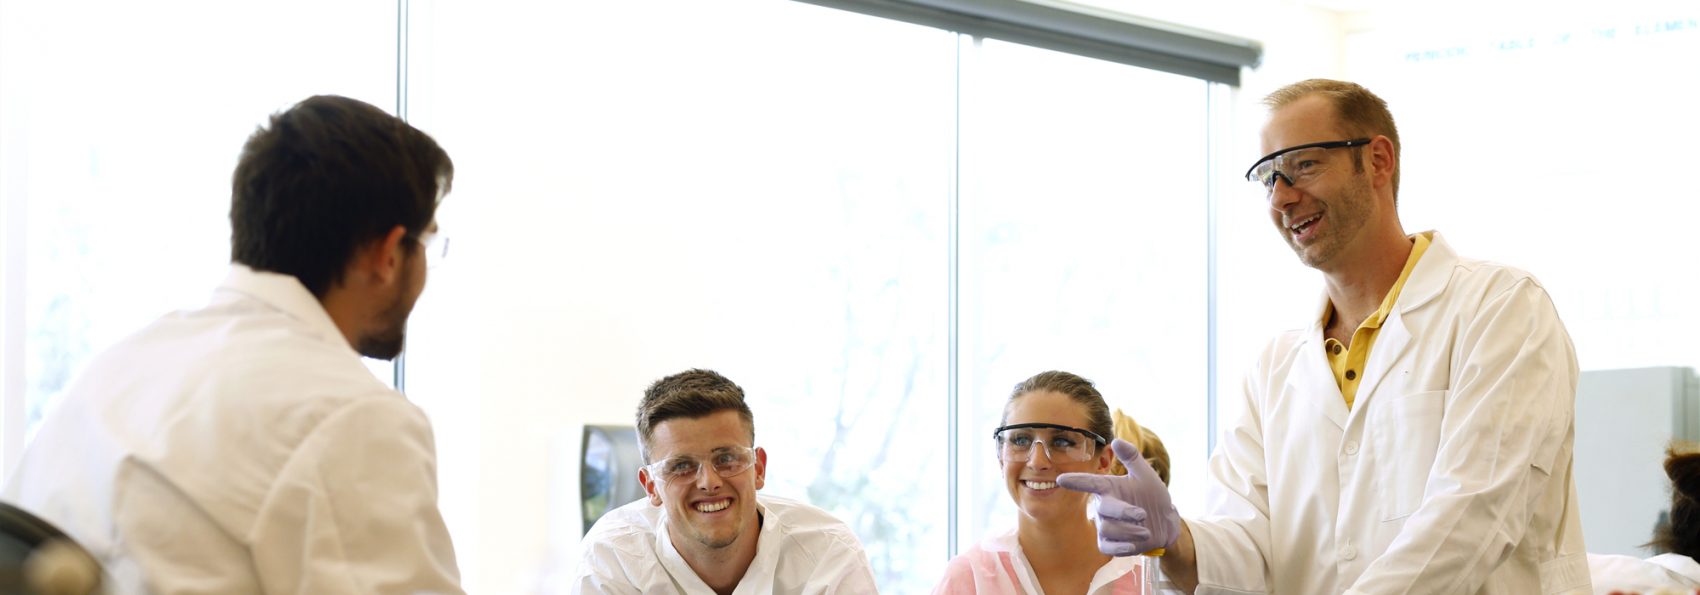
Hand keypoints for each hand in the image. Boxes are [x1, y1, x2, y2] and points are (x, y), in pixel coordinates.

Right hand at [1057, 438, 1180, 556]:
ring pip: (1109, 529)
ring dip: (1130, 530)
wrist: (1165, 523)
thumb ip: (1132, 457)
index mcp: (1109, 487)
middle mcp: (1104, 506)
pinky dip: (1121, 547)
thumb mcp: (1146, 475)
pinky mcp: (1110, 543)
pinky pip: (1108, 547)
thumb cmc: (1154, 496)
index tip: (1060, 479)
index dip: (1075, 482)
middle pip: (1104, 508)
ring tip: (1146, 530)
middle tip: (1142, 514)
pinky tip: (1133, 545)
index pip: (1088, 483)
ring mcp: (1105, 526)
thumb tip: (1116, 440)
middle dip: (1124, 511)